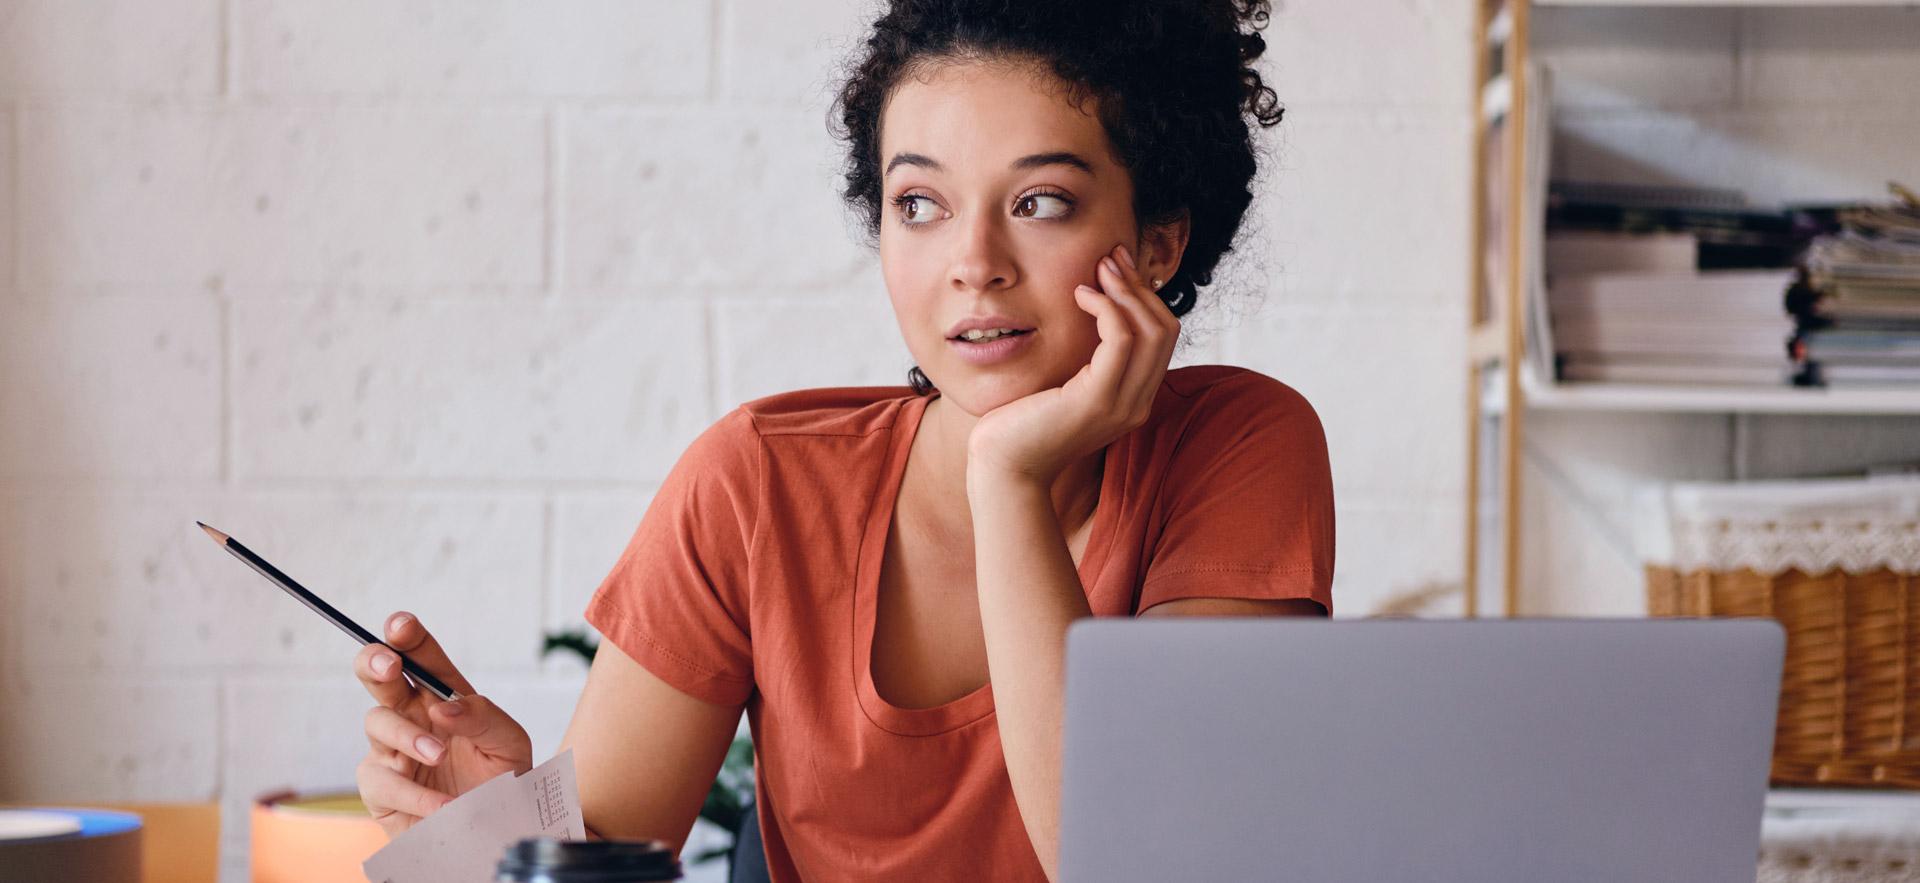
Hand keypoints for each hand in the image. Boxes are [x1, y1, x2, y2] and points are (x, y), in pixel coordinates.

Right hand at [353, 611, 532, 835]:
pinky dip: (415, 792)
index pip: (421, 657)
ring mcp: (392, 751)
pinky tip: (443, 803)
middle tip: (389, 664)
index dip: (406, 635)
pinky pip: (382, 780)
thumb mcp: (509, 744)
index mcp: (444, 696)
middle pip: (378, 676)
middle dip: (376, 662)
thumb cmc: (502, 783)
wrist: (498, 833)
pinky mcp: (382, 789)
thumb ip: (483, 717)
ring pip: (376, 723)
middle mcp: (413, 716)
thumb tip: (443, 707)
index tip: (401, 625)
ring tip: (439, 754)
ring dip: (407, 735)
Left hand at [966, 243, 1178, 485]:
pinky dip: (1107, 309)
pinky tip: (1081, 296)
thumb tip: (1088, 311)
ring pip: (1152, 331)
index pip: (1161, 338)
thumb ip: (1084, 359)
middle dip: (1140, 286)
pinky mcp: (1097, 401)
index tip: (1116, 267)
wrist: (1004, 468)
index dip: (1144, 296)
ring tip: (1098, 270)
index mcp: (1133, 399)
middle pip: (1166, 329)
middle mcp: (1137, 403)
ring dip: (1126, 291)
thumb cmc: (1023, 424)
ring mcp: (1122, 405)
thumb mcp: (1062, 385)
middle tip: (1110, 258)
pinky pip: (1120, 341)